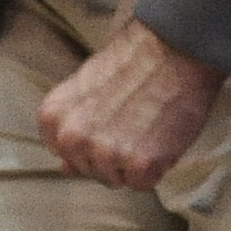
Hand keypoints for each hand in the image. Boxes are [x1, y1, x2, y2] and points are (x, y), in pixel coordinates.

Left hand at [38, 18, 224, 190]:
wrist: (177, 47)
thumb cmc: (136, 60)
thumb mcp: (88, 86)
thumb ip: (72, 126)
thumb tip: (64, 168)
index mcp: (53, 118)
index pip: (66, 155)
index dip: (94, 143)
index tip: (113, 126)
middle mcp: (73, 139)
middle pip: (91, 170)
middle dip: (114, 156)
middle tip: (138, 125)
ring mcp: (105, 153)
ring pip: (118, 180)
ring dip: (136, 163)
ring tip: (152, 128)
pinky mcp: (140, 164)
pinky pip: (144, 183)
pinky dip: (157, 166)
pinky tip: (163, 137)